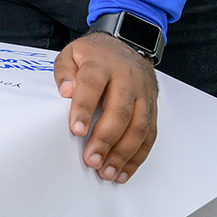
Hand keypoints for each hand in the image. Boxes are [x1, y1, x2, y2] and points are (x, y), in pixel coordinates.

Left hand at [54, 32, 158, 182]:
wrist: (128, 45)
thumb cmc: (95, 54)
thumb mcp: (72, 53)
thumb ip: (64, 72)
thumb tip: (66, 91)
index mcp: (102, 64)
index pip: (92, 85)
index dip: (84, 108)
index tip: (76, 129)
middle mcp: (127, 79)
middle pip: (119, 111)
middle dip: (106, 139)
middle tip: (92, 159)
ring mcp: (143, 94)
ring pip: (139, 127)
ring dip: (124, 153)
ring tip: (107, 171)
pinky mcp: (152, 108)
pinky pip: (150, 135)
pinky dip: (138, 156)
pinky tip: (124, 170)